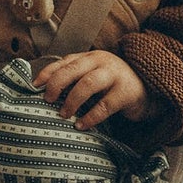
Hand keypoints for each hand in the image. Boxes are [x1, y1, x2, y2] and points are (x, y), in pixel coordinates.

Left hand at [33, 52, 148, 128]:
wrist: (147, 91)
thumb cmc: (114, 86)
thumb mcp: (94, 77)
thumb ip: (76, 80)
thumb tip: (48, 93)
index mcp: (90, 57)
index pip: (64, 61)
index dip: (47, 73)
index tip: (35, 86)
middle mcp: (101, 62)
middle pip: (73, 70)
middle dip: (57, 85)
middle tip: (48, 100)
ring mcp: (115, 75)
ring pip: (87, 84)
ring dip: (72, 100)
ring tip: (63, 114)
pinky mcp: (125, 92)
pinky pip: (104, 106)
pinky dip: (90, 117)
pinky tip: (81, 125)